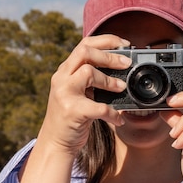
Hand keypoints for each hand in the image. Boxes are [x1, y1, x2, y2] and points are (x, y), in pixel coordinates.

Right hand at [38, 34, 131, 155]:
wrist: (55, 142)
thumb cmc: (72, 116)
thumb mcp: (78, 92)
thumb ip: (92, 79)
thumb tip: (122, 69)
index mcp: (65, 70)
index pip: (84, 44)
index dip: (106, 40)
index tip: (125, 44)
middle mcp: (61, 78)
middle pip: (85, 52)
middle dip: (109, 56)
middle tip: (127, 63)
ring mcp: (64, 93)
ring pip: (88, 72)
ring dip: (110, 80)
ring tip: (122, 88)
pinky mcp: (71, 111)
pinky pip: (97, 106)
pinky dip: (112, 112)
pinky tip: (119, 118)